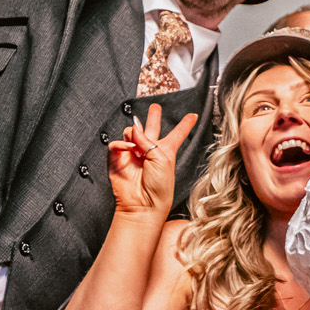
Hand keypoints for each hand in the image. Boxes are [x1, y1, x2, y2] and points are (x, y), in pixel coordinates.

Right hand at [109, 103, 199, 217]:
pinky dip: (121, 143)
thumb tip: (134, 128)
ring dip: (133, 132)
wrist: (144, 203)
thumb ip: (147, 140)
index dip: (185, 124)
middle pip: (151, 128)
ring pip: (131, 132)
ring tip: (137, 143)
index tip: (193, 115)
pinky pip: (116, 144)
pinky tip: (128, 148)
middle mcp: (149, 150)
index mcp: (165, 150)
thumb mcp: (162, 158)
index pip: (176, 134)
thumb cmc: (159, 186)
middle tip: (155, 106)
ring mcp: (133, 154)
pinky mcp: (118, 159)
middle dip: (153, 116)